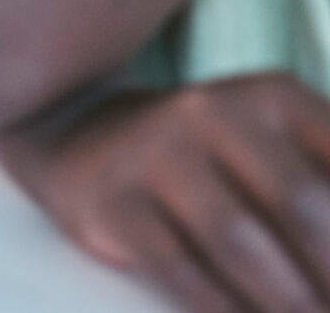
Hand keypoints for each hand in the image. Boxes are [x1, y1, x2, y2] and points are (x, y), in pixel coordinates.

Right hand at [7, 76, 329, 312]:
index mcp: (275, 97)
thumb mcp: (281, 152)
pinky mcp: (113, 198)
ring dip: (287, 301)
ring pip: (238, 239)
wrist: (82, 139)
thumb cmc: (217, 162)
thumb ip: (321, 189)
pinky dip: (223, 310)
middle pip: (300, 203)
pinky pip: (178, 267)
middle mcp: (214, 110)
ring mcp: (156, 151)